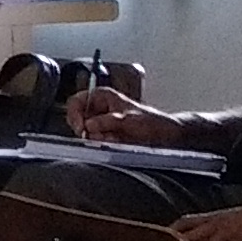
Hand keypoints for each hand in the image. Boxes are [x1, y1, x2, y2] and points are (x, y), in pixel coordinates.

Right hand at [66, 86, 183, 145]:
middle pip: (78, 118)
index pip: (75, 102)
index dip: (75, 115)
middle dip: (88, 129)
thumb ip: (107, 121)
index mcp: (102, 96)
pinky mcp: (105, 134)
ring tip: (114, 138)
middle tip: (99, 135)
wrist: (166, 136)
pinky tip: (115, 142)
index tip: (81, 127)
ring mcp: (101, 122)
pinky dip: (102, 143)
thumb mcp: (128, 120)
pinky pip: (95, 140)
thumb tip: (88, 125)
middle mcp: (99, 108)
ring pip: (85, 132)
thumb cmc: (152, 122)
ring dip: (97, 138)